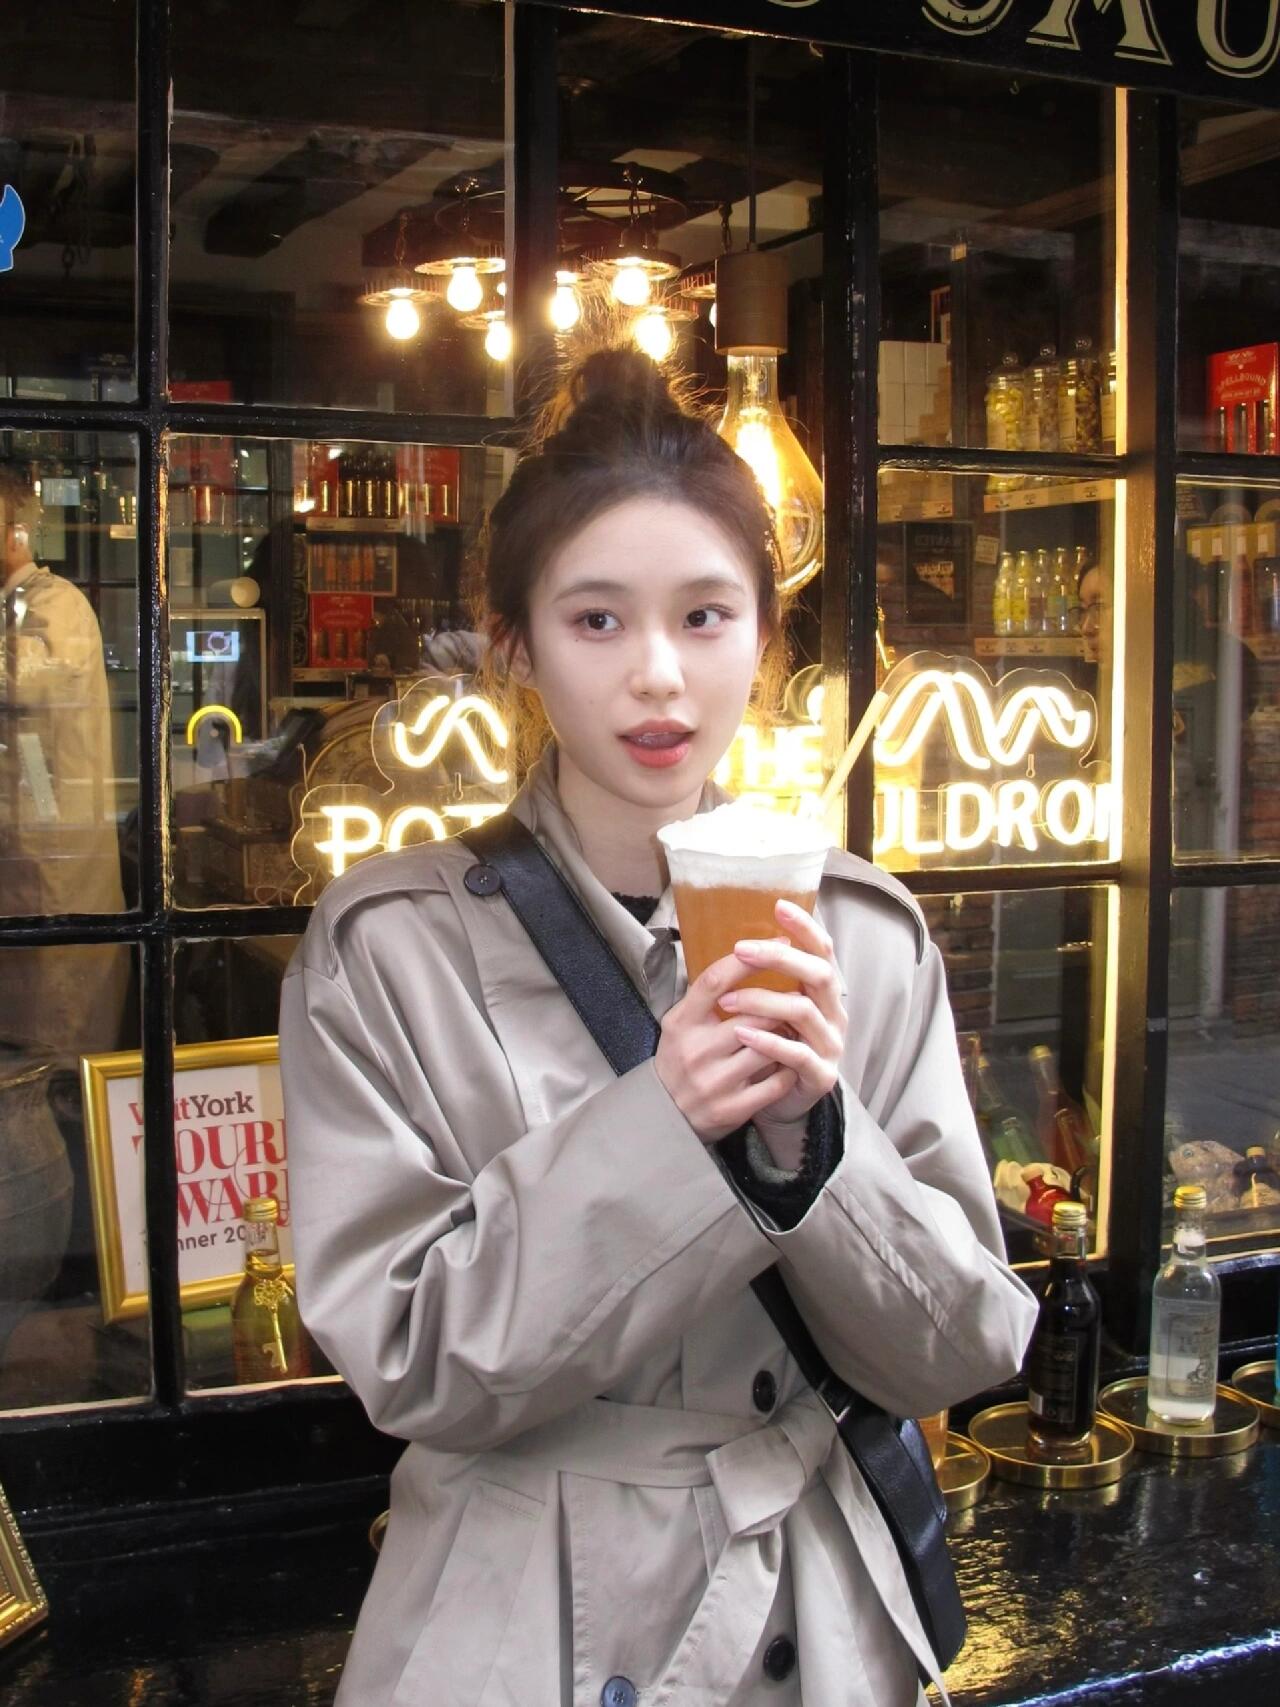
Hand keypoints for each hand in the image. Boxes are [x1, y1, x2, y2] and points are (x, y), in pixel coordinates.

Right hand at [655, 946, 799, 1143]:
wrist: (666, 1114)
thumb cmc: (680, 1058)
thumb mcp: (680, 1023)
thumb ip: (706, 996)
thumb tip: (746, 957)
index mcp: (682, 1023)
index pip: (715, 982)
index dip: (747, 962)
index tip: (777, 945)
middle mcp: (696, 1051)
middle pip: (752, 1014)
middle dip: (780, 1003)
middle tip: (799, 994)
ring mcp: (715, 1082)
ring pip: (768, 1047)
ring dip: (787, 1034)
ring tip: (796, 1026)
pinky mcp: (733, 1108)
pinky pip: (775, 1081)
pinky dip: (788, 1067)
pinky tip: (790, 1059)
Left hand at [716, 899, 846, 1134]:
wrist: (780, 1103)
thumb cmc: (771, 1047)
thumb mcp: (770, 1009)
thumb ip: (766, 979)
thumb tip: (738, 938)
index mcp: (823, 992)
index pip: (822, 950)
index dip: (805, 927)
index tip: (778, 906)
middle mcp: (834, 1014)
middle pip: (819, 974)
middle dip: (780, 957)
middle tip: (741, 949)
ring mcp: (831, 1045)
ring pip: (804, 1011)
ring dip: (763, 1000)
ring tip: (728, 1000)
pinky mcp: (821, 1075)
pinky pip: (798, 1054)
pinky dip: (769, 1041)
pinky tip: (742, 1034)